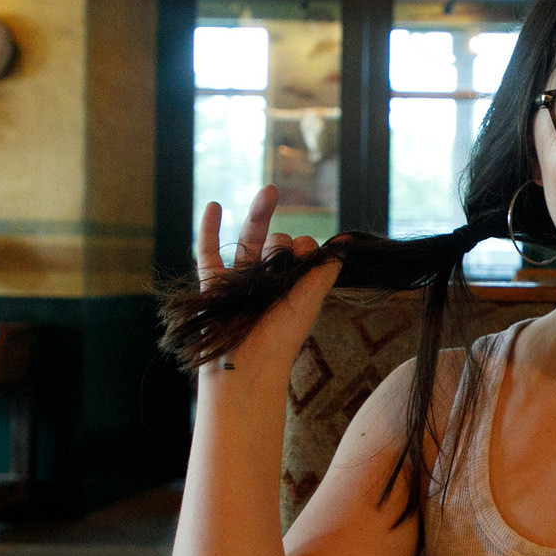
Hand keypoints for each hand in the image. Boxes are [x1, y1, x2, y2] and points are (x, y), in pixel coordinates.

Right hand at [197, 185, 342, 376]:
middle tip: (282, 211)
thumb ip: (325, 269)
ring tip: (270, 191)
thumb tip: (347, 241)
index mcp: (293, 286)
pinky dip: (209, 229)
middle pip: (277, 243)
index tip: (307, 255)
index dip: (306, 248)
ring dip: (259, 214)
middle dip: (284, 233)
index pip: (302, 252)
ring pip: (249, 241)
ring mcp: (240, 281)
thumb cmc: (281, 336)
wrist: (245, 364)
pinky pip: (208, 253)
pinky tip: (215, 204)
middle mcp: (268, 282)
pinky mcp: (213, 285)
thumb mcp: (310, 299)